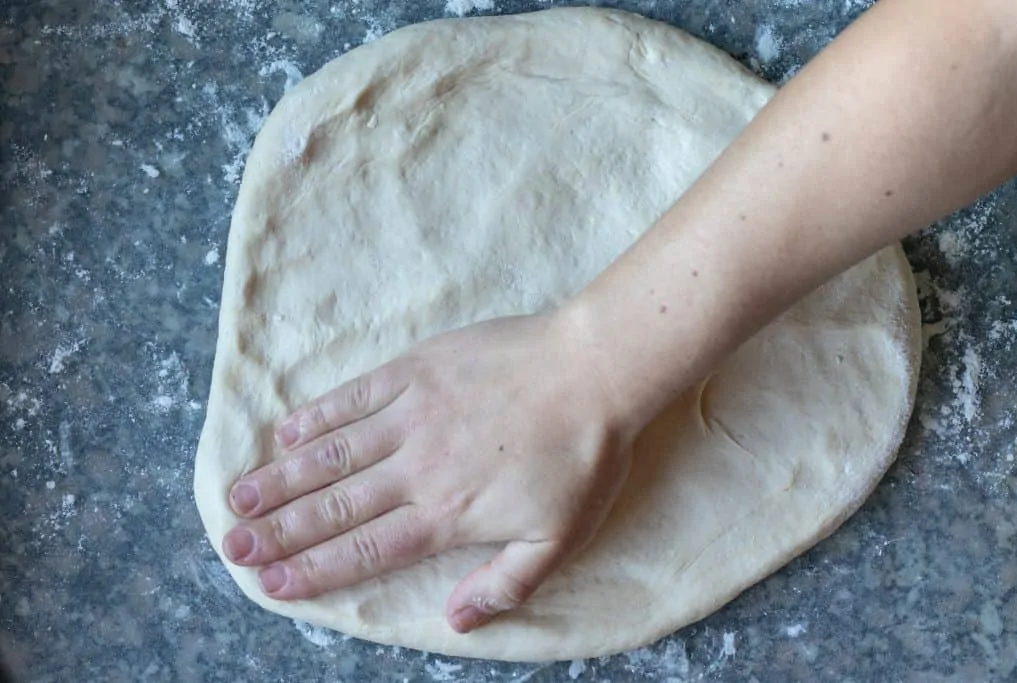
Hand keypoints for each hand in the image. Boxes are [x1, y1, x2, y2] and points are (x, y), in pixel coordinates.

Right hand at [221, 312, 634, 632]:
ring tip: (240, 497)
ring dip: (283, 478)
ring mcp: (414, 415)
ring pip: (334, 454)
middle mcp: (419, 468)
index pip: (367, 549)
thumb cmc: (584, 458)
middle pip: (337, 507)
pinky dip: (318, 415)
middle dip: (281, 531)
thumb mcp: (560, 539)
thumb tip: (456, 620)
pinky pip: (355, 396)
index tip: (273, 584)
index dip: (315, 570)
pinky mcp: (417, 370)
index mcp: (449, 514)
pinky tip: (287, 431)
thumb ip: (505, 584)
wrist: (595, 371)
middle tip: (234, 546)